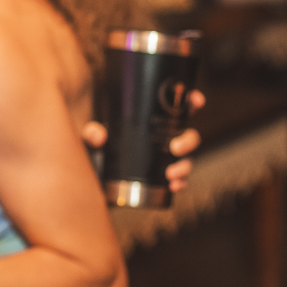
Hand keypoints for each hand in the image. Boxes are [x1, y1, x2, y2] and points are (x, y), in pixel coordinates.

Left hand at [81, 89, 205, 191]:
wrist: (92, 173)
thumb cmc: (95, 146)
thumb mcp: (90, 136)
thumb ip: (91, 133)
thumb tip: (99, 136)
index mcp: (151, 119)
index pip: (176, 106)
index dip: (191, 100)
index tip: (196, 99)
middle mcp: (161, 135)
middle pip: (188, 134)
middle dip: (189, 140)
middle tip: (174, 148)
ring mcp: (163, 156)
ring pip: (187, 158)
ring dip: (186, 166)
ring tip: (171, 174)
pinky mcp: (161, 174)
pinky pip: (180, 178)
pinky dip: (182, 182)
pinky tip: (175, 186)